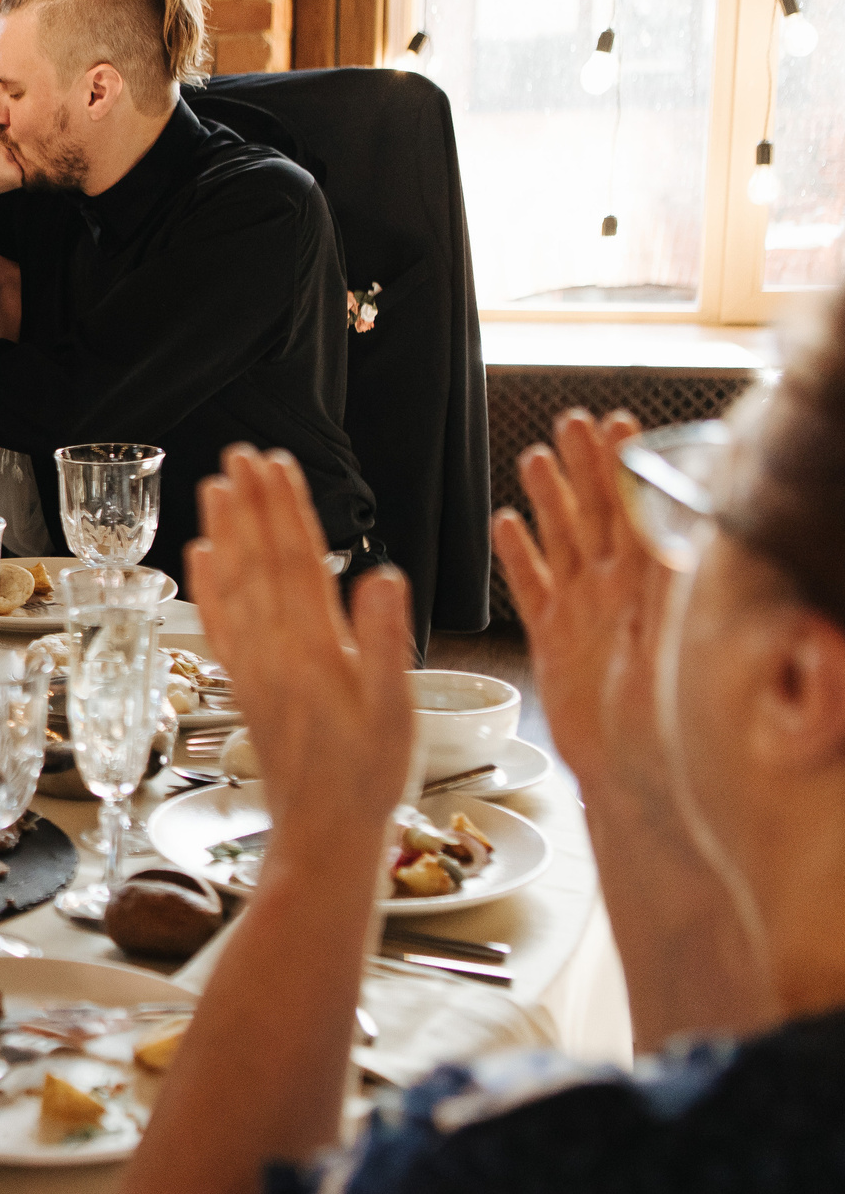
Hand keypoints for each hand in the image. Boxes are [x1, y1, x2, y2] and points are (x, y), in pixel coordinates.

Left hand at [188, 447, 412, 842]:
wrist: (323, 833)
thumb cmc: (367, 777)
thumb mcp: (394, 711)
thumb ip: (385, 641)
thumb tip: (382, 577)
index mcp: (314, 648)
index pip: (295, 559)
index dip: (284, 507)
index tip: (276, 463)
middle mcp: (274, 650)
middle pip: (259, 561)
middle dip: (251, 504)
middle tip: (240, 454)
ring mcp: (254, 667)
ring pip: (234, 585)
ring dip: (225, 532)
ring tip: (217, 488)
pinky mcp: (244, 686)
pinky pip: (220, 626)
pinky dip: (209, 588)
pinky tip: (200, 560)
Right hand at [491, 410, 665, 791]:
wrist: (632, 770)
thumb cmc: (667, 716)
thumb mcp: (675, 640)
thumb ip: (675, 581)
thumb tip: (687, 527)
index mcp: (649, 588)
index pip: (638, 511)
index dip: (626, 467)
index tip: (619, 425)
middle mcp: (616, 593)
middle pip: (597, 515)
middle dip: (584, 466)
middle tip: (572, 423)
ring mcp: (582, 612)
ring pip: (561, 541)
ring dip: (548, 500)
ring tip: (535, 458)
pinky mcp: (552, 638)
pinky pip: (530, 588)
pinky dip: (516, 557)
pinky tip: (506, 526)